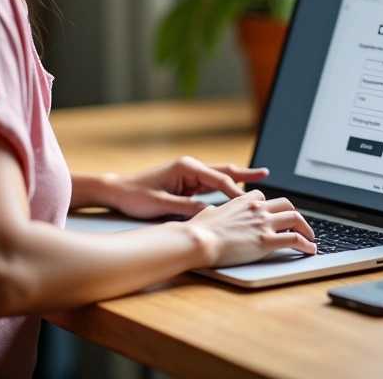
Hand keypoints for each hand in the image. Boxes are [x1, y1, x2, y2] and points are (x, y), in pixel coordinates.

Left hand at [106, 156, 269, 218]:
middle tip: (266, 173)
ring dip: (237, 179)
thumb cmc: (136, 196)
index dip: (235, 192)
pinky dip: (224, 186)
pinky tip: (234, 190)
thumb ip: (187, 209)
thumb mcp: (162, 205)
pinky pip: (210, 184)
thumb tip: (210, 215)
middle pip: (223, 171)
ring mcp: (188, 173)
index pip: (218, 180)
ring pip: (219, 176)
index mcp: (186, 168)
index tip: (250, 203)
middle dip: (245, 174)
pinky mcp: (185, 181)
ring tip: (258, 179)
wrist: (117, 190)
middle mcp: (190, 167)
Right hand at [187, 190, 316, 266]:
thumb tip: (211, 213)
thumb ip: (216, 212)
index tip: (273, 215)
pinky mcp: (267, 241)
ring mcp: (263, 224)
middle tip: (298, 225)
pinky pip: (295, 239)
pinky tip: (310, 250)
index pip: (263, 197)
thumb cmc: (199, 229)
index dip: (270, 206)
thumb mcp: (208, 213)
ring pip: (295, 218)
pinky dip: (306, 244)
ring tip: (310, 238)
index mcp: (242, 201)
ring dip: (306, 228)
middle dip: (294, 215)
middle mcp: (257, 209)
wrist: (200, 240)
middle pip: (286, 204)